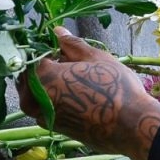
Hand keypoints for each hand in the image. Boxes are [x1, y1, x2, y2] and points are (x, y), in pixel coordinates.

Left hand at [18, 28, 159, 159]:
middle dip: (42, 68)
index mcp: (43, 75)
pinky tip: (74, 96)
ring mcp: (43, 116)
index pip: (32, 56)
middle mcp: (36, 98)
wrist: (130, 126)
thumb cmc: (115, 87)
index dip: (45, 50)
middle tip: (65, 62)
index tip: (59, 48)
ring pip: (34, 94)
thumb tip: (58, 32)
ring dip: (47, 84)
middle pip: (28, 77)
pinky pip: (44, 108)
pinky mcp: (54, 128)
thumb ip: (72, 44)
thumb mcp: (96, 58)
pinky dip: (53, 99)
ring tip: (72, 79)